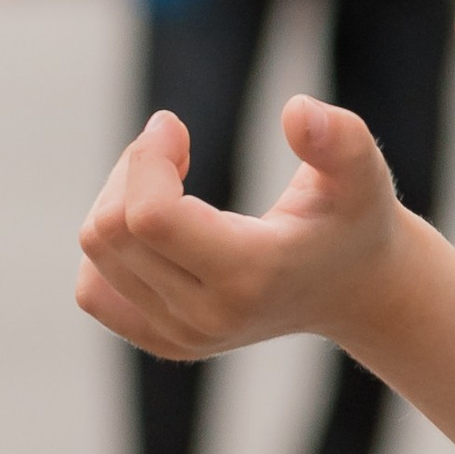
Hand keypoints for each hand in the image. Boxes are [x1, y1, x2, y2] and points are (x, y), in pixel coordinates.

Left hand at [75, 97, 400, 362]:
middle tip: (176, 146)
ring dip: (119, 198)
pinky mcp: (165, 342)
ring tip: (171, 181)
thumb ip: (339, 139)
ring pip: (98, 252)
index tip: (173, 124)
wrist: (355, 290)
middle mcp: (208, 318)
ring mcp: (183, 338)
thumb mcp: (362, 173)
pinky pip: (92, 288)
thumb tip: (295, 111)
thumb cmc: (354, 219)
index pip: (149, 218)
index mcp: (250, 276)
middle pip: (112, 230)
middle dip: (133, 169)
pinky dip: (110, 246)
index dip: (147, 157)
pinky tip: (157, 226)